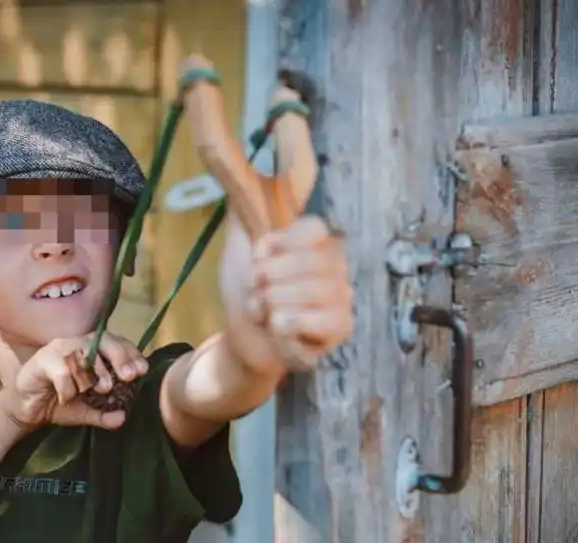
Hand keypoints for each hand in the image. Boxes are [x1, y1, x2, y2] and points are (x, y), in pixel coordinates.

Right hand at [0, 333, 148, 434]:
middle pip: (103, 341)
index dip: (131, 354)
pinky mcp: (42, 360)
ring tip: (99, 389)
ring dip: (94, 373)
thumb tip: (122, 418)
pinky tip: (66, 398)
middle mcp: (76, 344)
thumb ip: (103, 414)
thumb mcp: (85, 410)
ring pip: (83, 353)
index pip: (116, 343)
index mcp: (91, 350)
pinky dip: (68, 387)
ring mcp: (58, 349)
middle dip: (119, 357)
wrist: (25, 410)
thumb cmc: (58, 403)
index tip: (142, 370)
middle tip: (128, 376)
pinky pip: (61, 371)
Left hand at [245, 215, 353, 365]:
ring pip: (313, 290)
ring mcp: (342, 296)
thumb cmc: (245, 294)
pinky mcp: (342, 326)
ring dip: (274, 304)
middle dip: (270, 279)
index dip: (282, 244)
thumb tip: (235, 168)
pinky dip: (289, 325)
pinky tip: (277, 328)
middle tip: (255, 292)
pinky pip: (321, 320)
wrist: (242, 340)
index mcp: (314, 244)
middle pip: (313, 260)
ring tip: (262, 312)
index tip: (259, 258)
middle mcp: (335, 266)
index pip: (315, 229)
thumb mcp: (238, 249)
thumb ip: (241, 214)